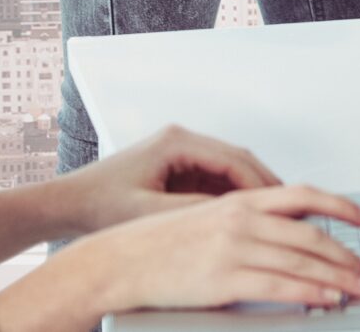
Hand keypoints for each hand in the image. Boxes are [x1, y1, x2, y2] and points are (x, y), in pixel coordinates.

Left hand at [54, 124, 283, 233]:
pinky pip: (215, 179)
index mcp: (176, 141)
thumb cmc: (98, 204)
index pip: (233, 158)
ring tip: (273, 215)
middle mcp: (181, 141)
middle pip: (237, 159)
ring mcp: (180, 154)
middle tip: (291, 207)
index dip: (259, 184)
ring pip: (229, 169)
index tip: (279, 204)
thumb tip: (230, 217)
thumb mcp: (148, 213)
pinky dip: (232, 196)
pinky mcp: (176, 169)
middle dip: (264, 184)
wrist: (68, 205)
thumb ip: (191, 212)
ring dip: (251, 190)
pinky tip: (244, 218)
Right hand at [78, 185, 359, 312]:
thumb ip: (246, 222)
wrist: (119, 260)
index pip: (304, 196)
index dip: (341, 207)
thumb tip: (287, 235)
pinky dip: (310, 292)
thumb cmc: (159, 244)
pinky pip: (280, 286)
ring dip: (338, 277)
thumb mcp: (208, 218)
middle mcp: (241, 218)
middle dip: (347, 255)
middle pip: (311, 234)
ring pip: (301, 261)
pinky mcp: (225, 278)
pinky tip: (327, 299)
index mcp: (240, 200)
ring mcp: (234, 247)